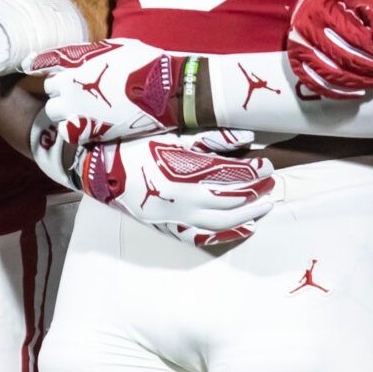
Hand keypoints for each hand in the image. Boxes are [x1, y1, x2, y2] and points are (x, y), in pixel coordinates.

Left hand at [34, 38, 184, 142]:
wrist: (166, 92)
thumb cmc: (143, 64)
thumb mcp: (113, 47)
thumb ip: (87, 52)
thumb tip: (73, 54)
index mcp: (74, 64)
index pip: (43, 62)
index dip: (34, 63)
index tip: (26, 65)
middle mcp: (69, 88)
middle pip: (50, 90)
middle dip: (60, 90)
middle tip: (79, 91)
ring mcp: (76, 111)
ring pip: (55, 112)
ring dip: (64, 110)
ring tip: (83, 108)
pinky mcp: (86, 131)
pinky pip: (66, 132)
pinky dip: (72, 128)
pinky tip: (85, 124)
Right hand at [44, 123, 276, 246]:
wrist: (101, 171)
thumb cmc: (137, 148)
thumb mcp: (173, 137)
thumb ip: (211, 138)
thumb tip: (247, 137)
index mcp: (187, 172)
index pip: (233, 175)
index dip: (255, 171)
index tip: (267, 164)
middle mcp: (186, 197)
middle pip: (233, 199)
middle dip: (256, 193)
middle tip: (271, 186)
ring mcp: (179, 214)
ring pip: (224, 220)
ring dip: (248, 214)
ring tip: (264, 207)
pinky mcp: (171, 224)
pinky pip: (206, 234)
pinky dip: (229, 233)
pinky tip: (245, 228)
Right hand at [288, 0, 372, 99]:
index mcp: (320, 11)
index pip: (354, 39)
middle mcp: (304, 30)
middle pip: (342, 58)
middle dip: (370, 69)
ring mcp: (297, 47)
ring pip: (329, 73)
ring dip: (356, 82)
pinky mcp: (295, 60)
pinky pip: (314, 82)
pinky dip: (336, 91)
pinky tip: (355, 91)